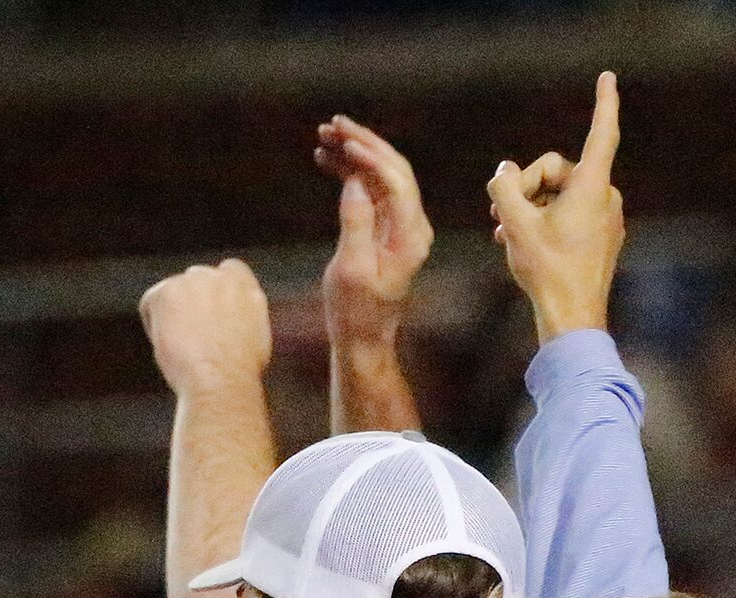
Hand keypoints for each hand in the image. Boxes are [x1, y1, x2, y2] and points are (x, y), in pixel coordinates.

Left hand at [139, 260, 272, 397]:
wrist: (221, 379)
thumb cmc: (238, 371)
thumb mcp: (255, 336)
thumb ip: (240, 316)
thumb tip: (227, 320)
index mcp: (245, 287)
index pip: (230, 270)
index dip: (218, 291)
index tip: (214, 311)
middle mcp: (218, 277)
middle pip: (197, 280)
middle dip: (193, 302)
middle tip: (196, 335)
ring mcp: (190, 282)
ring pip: (172, 293)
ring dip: (174, 313)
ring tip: (185, 346)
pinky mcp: (165, 291)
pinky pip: (150, 305)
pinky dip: (155, 325)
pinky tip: (171, 346)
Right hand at [315, 115, 432, 351]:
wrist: (362, 336)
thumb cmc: (356, 311)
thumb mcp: (352, 270)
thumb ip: (356, 224)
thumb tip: (356, 183)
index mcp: (410, 237)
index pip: (399, 183)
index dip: (372, 156)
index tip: (343, 140)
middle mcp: (412, 227)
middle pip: (394, 170)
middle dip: (364, 143)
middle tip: (332, 123)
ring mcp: (399, 225)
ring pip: (381, 174)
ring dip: (354, 152)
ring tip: (323, 135)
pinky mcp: (384, 227)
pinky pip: (370, 188)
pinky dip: (349, 171)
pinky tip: (325, 158)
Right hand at [487, 71, 625, 345]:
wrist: (571, 319)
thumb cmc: (548, 269)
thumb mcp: (514, 220)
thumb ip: (505, 185)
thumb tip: (505, 172)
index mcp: (593, 187)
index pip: (602, 133)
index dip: (604, 103)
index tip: (608, 77)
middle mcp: (605, 198)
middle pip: (557, 170)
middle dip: (526, 186)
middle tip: (501, 212)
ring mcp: (604, 220)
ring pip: (557, 195)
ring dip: (528, 206)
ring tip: (502, 229)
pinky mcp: (599, 239)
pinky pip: (566, 215)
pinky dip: (542, 221)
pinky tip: (514, 240)